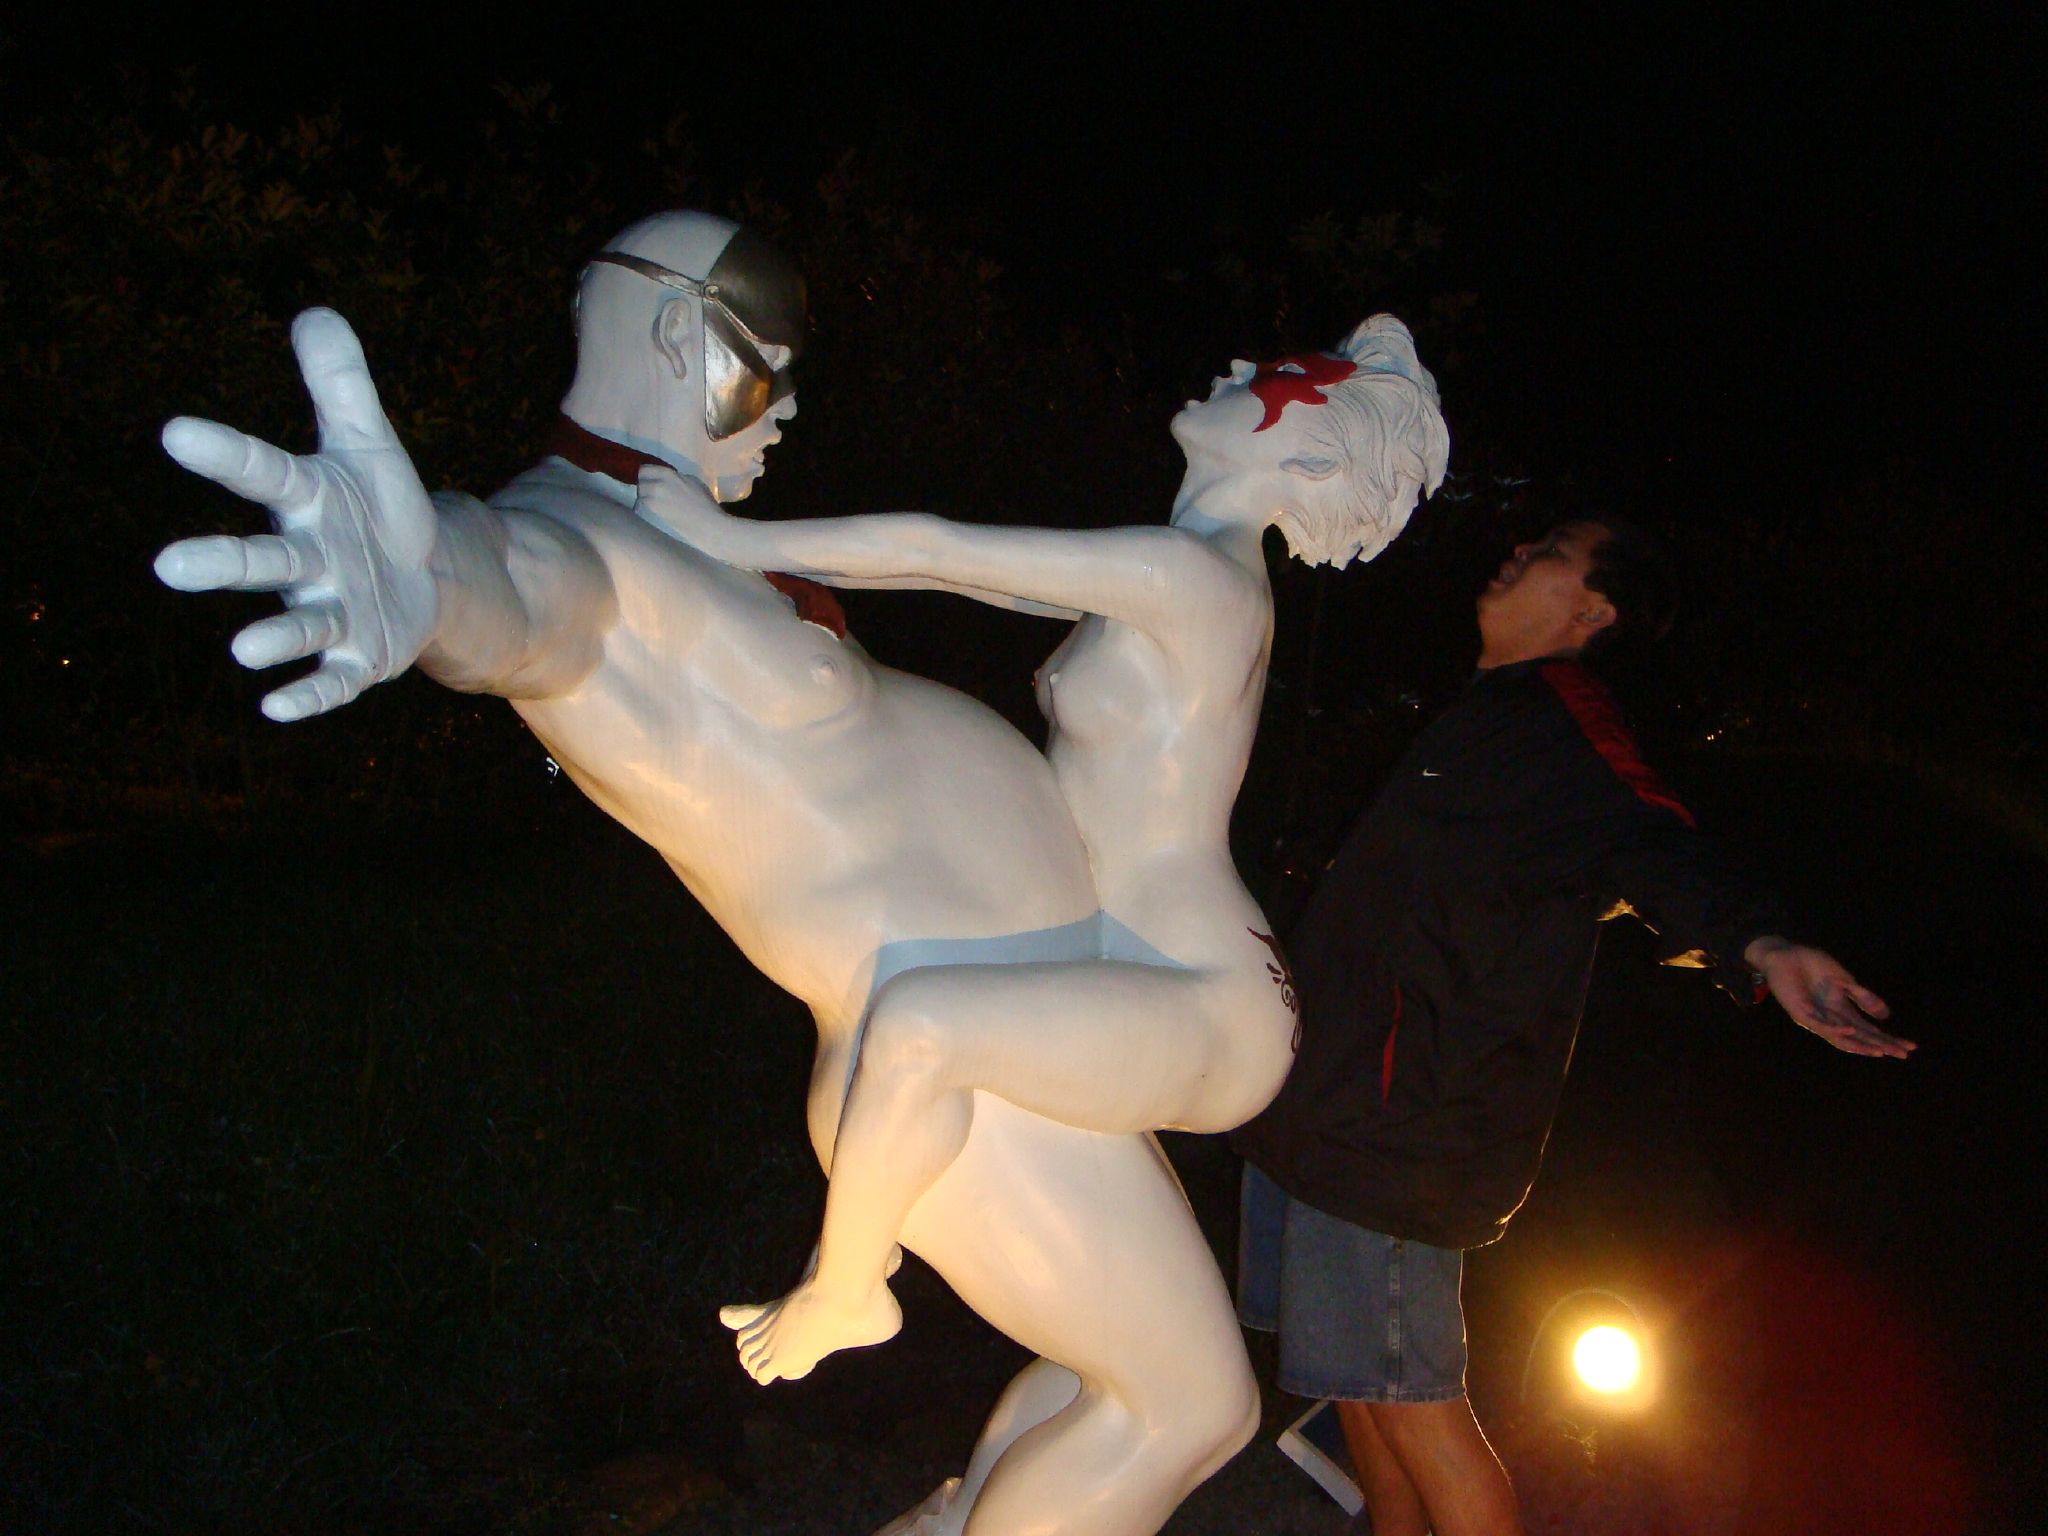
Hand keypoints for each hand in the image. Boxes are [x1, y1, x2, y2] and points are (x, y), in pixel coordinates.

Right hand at [156, 308, 437, 721]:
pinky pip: (331, 679)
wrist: (425, 577)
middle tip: (168, 565)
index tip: (175, 432)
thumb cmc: (378, 509)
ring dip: (272, 638)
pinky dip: (311, 693)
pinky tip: (279, 708)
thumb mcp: (369, 445)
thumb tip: (316, 312)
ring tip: (244, 649)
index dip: (226, 453)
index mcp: (308, 502)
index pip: (265, 472)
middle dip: (222, 564)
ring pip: (298, 624)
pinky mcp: (357, 655)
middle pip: (264, 560)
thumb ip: (341, 386)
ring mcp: (331, 611)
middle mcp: (308, 560)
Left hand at [635, 463, 756, 567]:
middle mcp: (655, 486)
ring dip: (645, 504)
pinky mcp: (649, 518)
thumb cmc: (706, 505)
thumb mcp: (694, 483)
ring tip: (657, 512)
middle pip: (640, 485)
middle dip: (646, 491)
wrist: (709, 528)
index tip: (652, 483)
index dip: (648, 477)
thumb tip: (667, 481)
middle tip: (656, 499)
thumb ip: (677, 478)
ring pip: (639, 500)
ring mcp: (650, 502)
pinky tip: (657, 520)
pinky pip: (641, 513)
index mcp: (668, 474)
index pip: (644, 470)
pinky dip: (646, 516)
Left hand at [1744, 937, 1914, 1058]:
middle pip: (1860, 1037)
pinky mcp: (1801, 1012)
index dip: (1889, 1038)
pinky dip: (1836, 1028)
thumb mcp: (1844, 980)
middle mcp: (1830, 1019)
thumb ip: (1863, 996)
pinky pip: (1820, 1024)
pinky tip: (1851, 1030)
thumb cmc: (1811, 965)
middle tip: (1903, 1054)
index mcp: (1841, 1011)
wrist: (1784, 954)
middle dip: (1881, 1045)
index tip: (1911, 1046)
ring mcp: (1816, 1018)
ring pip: (1841, 1037)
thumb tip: (1886, 1016)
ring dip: (1861, 1044)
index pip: (1869, 1030)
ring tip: (1881, 1051)